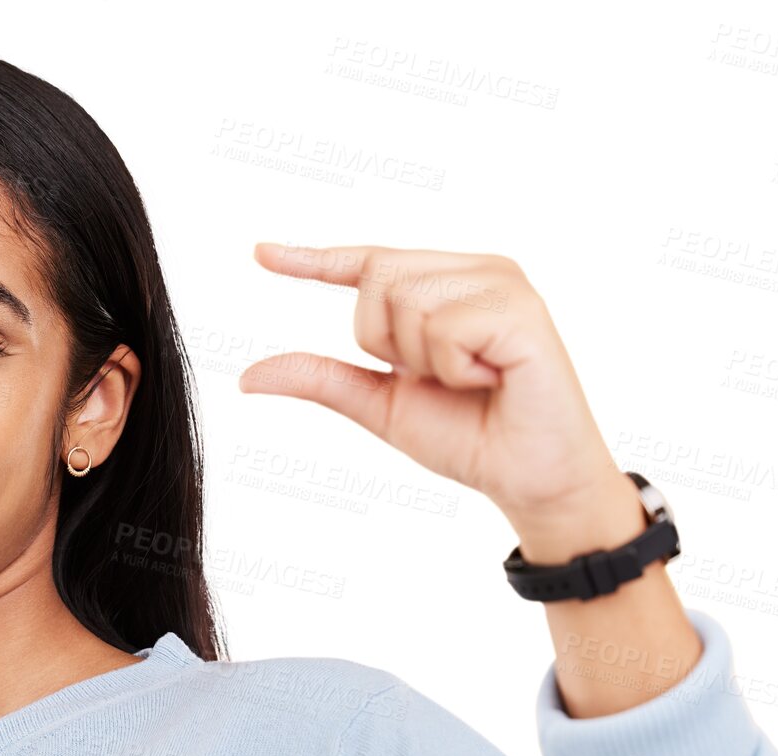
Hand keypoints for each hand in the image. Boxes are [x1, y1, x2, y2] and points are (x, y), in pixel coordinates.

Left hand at [238, 243, 627, 532]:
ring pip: (406, 301)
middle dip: (386, 342)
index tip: (260, 255)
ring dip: (424, 361)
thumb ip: (322, 379)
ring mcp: (501, 283)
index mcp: (444, 282)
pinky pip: (445, 327)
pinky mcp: (521, 309)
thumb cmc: (468, 436)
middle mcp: (474, 269)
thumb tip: (248, 376)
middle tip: (440, 376)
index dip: (313, 259)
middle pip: (375, 278)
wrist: (528, 479)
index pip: (367, 261)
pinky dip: (455, 368)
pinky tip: (493, 379)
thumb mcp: (380, 405)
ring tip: (472, 379)